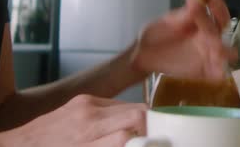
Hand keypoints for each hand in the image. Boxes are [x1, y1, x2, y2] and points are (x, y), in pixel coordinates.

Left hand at [0, 95, 146, 146]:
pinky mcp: (83, 98)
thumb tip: (136, 143)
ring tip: (139, 134)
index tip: (155, 144)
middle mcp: (88, 120)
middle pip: (138, 114)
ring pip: (132, 106)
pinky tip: (119, 126)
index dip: (148, 141)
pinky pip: (116, 104)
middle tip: (153, 138)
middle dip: (151, 128)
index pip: (129, 134)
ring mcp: (86, 105)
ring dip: (140, 120)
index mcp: (86, 144)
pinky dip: (124, 114)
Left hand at [130, 0, 236, 80]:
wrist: (144, 55)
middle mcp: (209, 37)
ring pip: (228, 53)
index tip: (211, 2)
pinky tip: (215, 72)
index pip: (219, 13)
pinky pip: (218, 74)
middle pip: (225, 33)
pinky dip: (220, 73)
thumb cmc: (157, 34)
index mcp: (203, 22)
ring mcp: (208, 54)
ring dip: (225, 52)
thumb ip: (185, 14)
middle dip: (219, 31)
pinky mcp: (204, 72)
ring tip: (216, 52)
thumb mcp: (168, 22)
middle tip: (208, 31)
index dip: (219, 7)